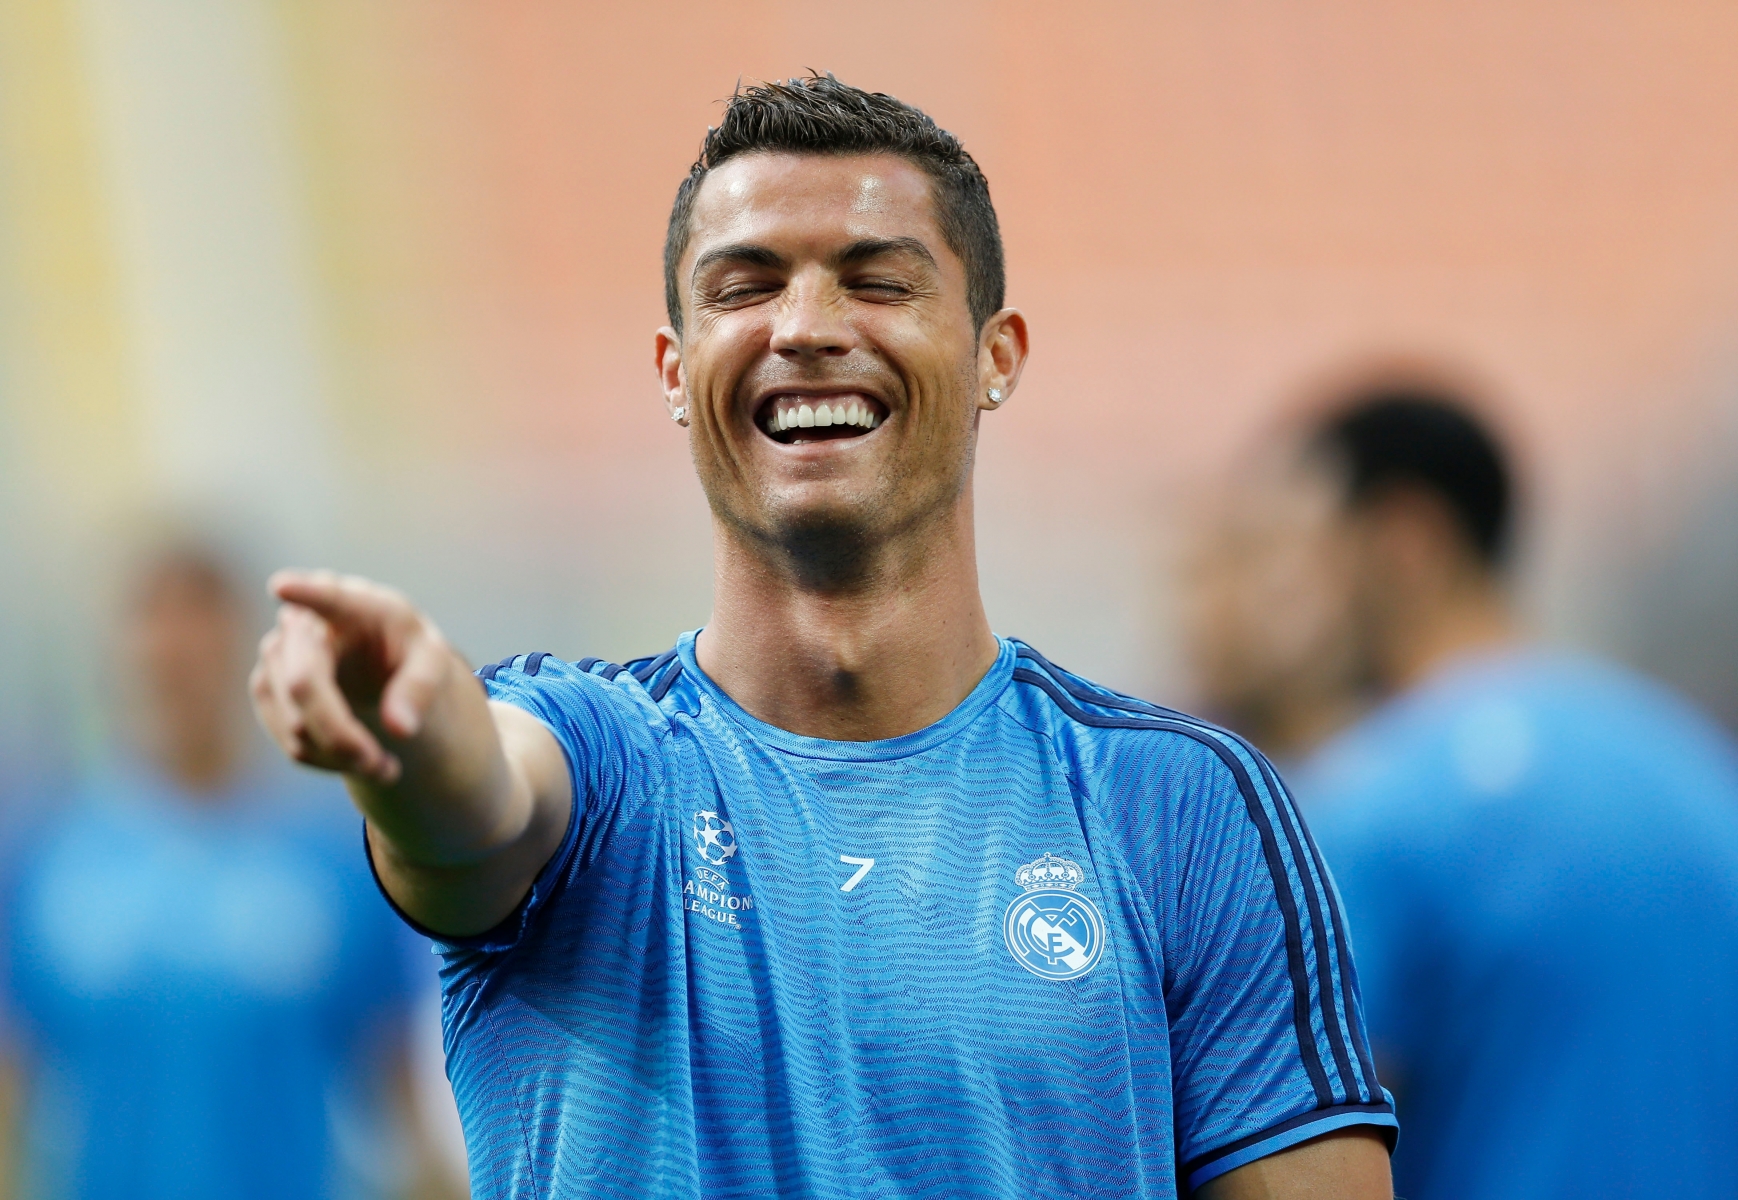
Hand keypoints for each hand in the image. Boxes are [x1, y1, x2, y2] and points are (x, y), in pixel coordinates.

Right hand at [251, 571, 459, 785]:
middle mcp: (304, 622)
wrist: (382, 665)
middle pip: (305, 685)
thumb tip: (401, 730)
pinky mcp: (267, 690)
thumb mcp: (434, 664)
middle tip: (388, 770)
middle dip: (343, 736)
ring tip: (385, 765)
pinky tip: (357, 757)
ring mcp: (276, 655)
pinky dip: (328, 761)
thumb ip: (422, 689)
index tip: (283, 587)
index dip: (305, 593)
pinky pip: (293, 743)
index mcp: (353, 603)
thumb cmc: (409, 653)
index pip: (327, 597)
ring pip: (297, 724)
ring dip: (342, 757)